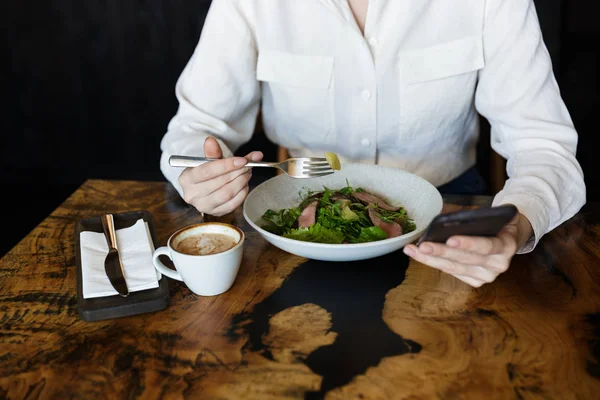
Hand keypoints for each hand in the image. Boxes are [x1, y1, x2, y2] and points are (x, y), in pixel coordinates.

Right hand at [178, 137, 262, 215]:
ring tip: (247, 172)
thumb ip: (212, 151)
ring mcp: (204, 206)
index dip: (226, 165)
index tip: (243, 160)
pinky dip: (242, 192)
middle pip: (220, 183)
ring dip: (242, 181)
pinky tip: (244, 184)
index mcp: (186, 179)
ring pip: (228, 194)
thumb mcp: (207, 160)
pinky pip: (233, 204)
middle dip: (238, 172)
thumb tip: (212, 139)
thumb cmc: (207, 172)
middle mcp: (192, 195)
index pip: (207, 171)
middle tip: (249, 165)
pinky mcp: (216, 213)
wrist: (204, 188)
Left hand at [403, 212, 532, 286]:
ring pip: (454, 268)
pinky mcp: (476, 282)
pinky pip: (452, 272)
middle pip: (466, 260)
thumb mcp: (493, 216)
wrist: (508, 239)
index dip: (468, 243)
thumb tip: (448, 220)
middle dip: (441, 252)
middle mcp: (498, 265)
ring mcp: (487, 276)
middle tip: (423, 246)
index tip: (450, 239)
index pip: (487, 246)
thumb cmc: (497, 224)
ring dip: (431, 259)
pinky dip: (434, 263)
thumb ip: (477, 218)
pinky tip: (419, 255)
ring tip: (413, 251)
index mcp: (507, 246)